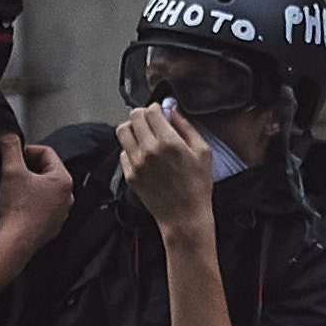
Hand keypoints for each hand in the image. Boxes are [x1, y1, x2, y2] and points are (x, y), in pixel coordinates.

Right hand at [0, 134, 74, 251]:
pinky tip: (17, 205)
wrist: (14, 242)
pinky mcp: (52, 226)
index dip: (26, 150)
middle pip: (46, 170)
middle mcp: (68, 196)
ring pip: (44, 189)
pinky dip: (30, 202)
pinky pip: (43, 206)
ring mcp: (62, 213)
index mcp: (63, 180)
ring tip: (13, 190)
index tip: (13, 158)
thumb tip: (6, 129)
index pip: (46, 152)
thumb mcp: (11, 170)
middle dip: (28, 168)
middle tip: (11, 173)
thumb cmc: (17, 208)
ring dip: (29, 185)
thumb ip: (10, 146)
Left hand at [115, 100, 217, 236]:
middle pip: (134, 116)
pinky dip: (131, 149)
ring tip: (143, 135)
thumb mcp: (203, 153)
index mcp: (169, 142)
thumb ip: (187, 127)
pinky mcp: (130, 175)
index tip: (161, 113)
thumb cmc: (197, 187)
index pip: (150, 110)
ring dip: (132, 129)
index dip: (156, 108)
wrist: (184, 217)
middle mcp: (149, 150)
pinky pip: (122, 152)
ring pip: (122, 131)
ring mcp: (136, 163)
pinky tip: (143, 155)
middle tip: (152, 122)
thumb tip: (173, 110)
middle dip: (143, 116)